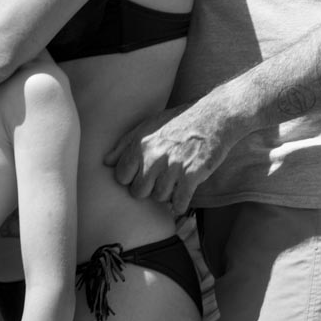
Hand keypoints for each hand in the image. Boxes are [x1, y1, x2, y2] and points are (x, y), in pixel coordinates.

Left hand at [104, 101, 231, 215]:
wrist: (215, 116)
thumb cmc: (179, 122)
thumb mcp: (147, 126)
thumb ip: (124, 144)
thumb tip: (105, 162)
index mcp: (139, 144)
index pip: (121, 177)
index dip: (131, 180)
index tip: (142, 175)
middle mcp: (153, 155)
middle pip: (138, 192)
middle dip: (148, 189)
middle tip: (161, 180)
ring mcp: (172, 166)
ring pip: (159, 197)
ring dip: (167, 194)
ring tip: (175, 181)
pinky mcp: (192, 174)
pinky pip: (179, 202)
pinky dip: (181, 204)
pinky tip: (183, 197)